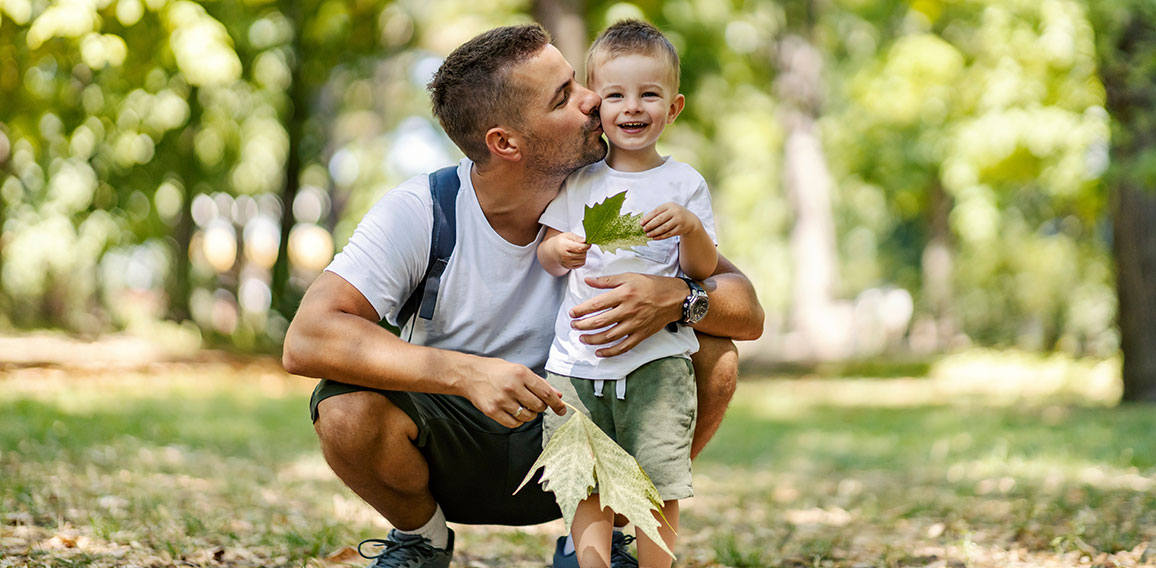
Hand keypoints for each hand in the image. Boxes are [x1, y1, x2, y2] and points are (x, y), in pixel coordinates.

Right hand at [457, 356, 566, 427]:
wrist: (470, 375)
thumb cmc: (496, 371)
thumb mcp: (519, 370)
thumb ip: (539, 383)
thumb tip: (558, 396)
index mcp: (521, 373)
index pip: (546, 393)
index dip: (557, 403)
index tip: (562, 410)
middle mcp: (512, 386)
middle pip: (538, 406)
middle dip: (540, 407)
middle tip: (534, 402)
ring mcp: (502, 400)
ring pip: (527, 416)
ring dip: (529, 414)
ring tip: (521, 405)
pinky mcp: (492, 411)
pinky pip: (514, 424)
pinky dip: (518, 421)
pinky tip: (514, 412)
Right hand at [556, 232, 590, 269]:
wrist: (553, 251)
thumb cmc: (561, 242)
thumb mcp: (567, 235)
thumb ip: (577, 238)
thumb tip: (585, 241)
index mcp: (564, 247)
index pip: (579, 248)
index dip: (586, 246)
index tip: (589, 243)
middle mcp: (565, 257)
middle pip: (582, 254)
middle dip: (584, 249)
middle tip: (581, 245)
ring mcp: (567, 263)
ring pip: (583, 260)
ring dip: (584, 255)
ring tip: (578, 250)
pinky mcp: (569, 267)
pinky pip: (581, 264)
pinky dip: (581, 259)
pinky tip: (577, 255)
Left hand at [569, 273, 683, 356]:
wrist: (674, 298)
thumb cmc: (651, 285)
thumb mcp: (629, 277)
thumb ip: (607, 280)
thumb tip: (588, 280)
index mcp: (624, 294)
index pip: (597, 304)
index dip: (582, 310)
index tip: (573, 313)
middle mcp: (628, 310)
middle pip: (600, 322)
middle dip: (584, 325)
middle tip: (574, 326)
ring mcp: (635, 324)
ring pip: (609, 336)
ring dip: (593, 339)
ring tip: (582, 338)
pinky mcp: (641, 334)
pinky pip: (624, 346)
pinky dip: (610, 352)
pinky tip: (599, 352)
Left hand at [641, 202, 701, 240]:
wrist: (690, 220)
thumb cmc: (675, 214)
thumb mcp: (668, 210)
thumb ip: (658, 213)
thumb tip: (644, 221)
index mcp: (670, 205)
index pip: (656, 211)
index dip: (648, 218)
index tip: (641, 223)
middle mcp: (675, 212)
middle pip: (660, 219)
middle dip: (650, 225)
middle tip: (644, 229)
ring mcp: (678, 220)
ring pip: (664, 228)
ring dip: (655, 232)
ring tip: (648, 235)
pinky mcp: (680, 229)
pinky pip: (668, 234)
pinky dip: (660, 236)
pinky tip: (655, 238)